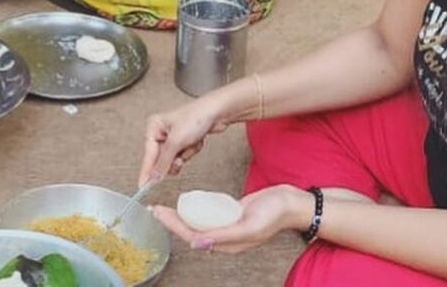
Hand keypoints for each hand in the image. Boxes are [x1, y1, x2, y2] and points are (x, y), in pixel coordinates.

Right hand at [138, 96, 230, 185]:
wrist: (217, 112)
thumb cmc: (196, 117)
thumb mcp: (176, 141)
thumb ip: (164, 161)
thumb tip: (154, 176)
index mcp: (154, 127)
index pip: (148, 155)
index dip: (147, 171)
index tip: (143, 186)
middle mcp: (161, 132)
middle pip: (161, 159)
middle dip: (174, 158)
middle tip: (179, 156)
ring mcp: (173, 137)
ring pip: (173, 160)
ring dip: (184, 155)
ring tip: (189, 144)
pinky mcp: (184, 141)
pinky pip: (183, 156)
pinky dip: (191, 152)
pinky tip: (196, 142)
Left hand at [151, 185, 310, 253]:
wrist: (292, 203)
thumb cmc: (274, 214)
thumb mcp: (250, 225)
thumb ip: (224, 236)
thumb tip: (197, 243)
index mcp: (228, 243)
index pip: (192, 236)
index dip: (173, 226)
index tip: (159, 213)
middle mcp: (225, 238)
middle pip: (191, 231)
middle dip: (171, 222)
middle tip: (154, 209)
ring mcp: (227, 226)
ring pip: (197, 224)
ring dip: (179, 217)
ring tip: (164, 208)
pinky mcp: (230, 215)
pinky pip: (207, 216)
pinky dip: (193, 210)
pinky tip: (185, 204)